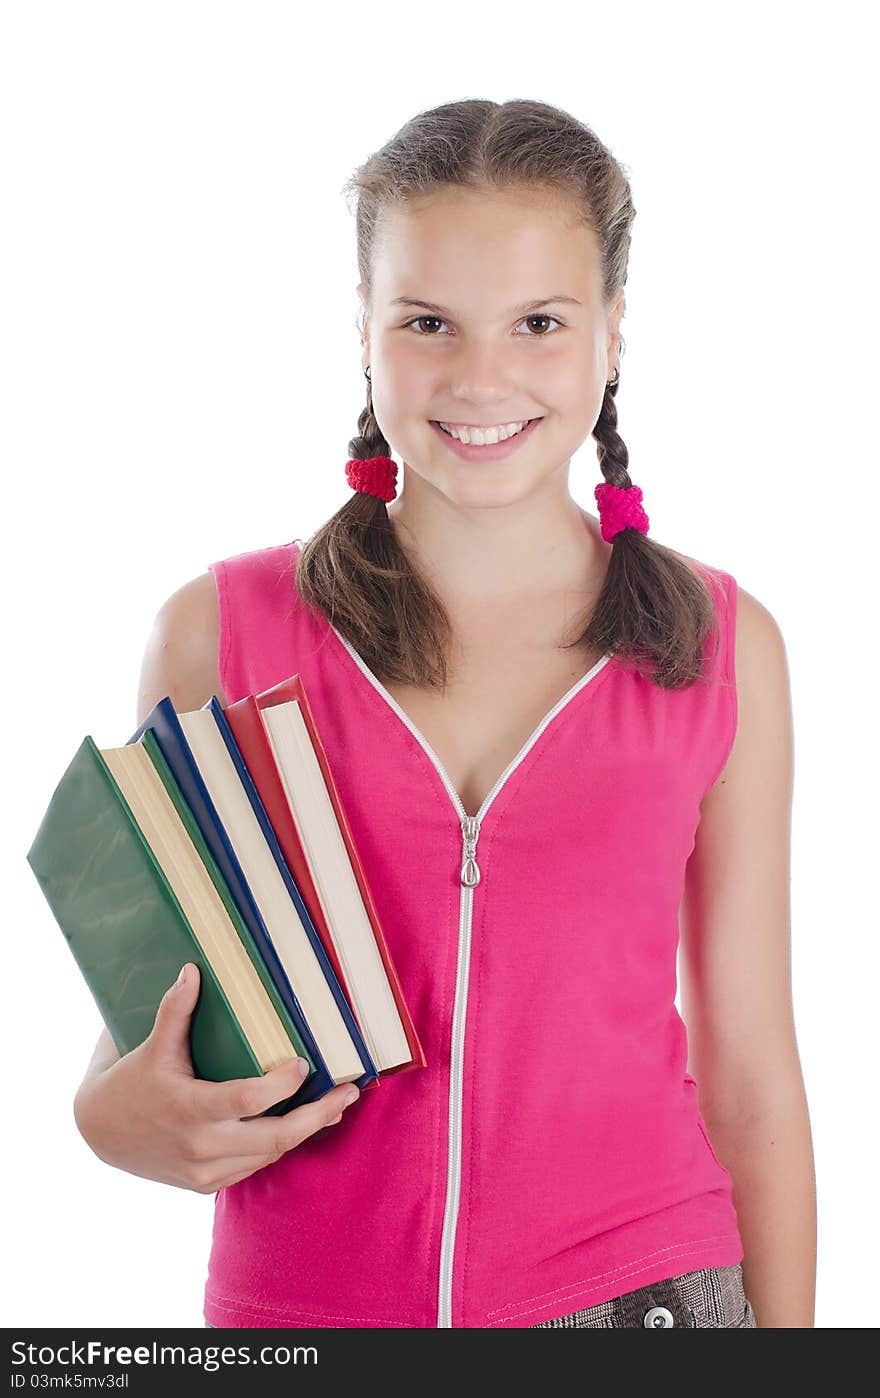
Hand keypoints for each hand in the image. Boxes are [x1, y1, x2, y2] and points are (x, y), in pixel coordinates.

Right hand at [73, 962, 360, 1191]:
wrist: (99, 1133)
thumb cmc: (131, 1082)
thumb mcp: (151, 1047)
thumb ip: (175, 1010)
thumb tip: (193, 969)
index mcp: (188, 1109)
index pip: (247, 1100)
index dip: (281, 1085)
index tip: (305, 1064)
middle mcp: (199, 1148)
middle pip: (274, 1138)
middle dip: (317, 1116)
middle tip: (348, 1094)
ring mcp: (204, 1172)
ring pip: (269, 1155)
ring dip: (305, 1132)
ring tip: (335, 1106)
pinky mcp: (204, 1186)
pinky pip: (253, 1167)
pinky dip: (278, 1146)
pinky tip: (300, 1126)